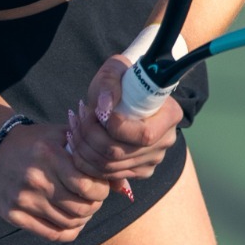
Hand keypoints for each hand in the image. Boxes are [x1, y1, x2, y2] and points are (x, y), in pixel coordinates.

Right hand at [0, 121, 110, 240]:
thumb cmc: (37, 142)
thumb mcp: (63, 136)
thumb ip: (91, 156)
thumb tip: (121, 185)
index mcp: (48, 154)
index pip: (87, 186)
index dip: (101, 190)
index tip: (100, 186)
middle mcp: (34, 178)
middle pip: (80, 207)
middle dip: (94, 205)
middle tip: (93, 199)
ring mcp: (22, 199)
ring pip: (68, 222)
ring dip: (82, 218)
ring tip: (82, 207)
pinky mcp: (13, 214)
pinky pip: (52, 234)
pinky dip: (68, 230)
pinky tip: (71, 220)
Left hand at [66, 54, 182, 182]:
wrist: (124, 95)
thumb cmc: (122, 80)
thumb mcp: (115, 69)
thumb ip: (109, 82)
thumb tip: (105, 105)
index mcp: (170, 115)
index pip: (143, 134)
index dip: (115, 127)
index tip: (97, 110)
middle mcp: (165, 141)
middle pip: (120, 153)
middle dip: (90, 135)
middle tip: (77, 115)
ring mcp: (152, 160)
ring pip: (109, 166)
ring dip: (84, 147)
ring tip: (74, 125)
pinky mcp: (137, 171)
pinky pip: (106, 175)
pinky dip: (86, 160)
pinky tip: (78, 140)